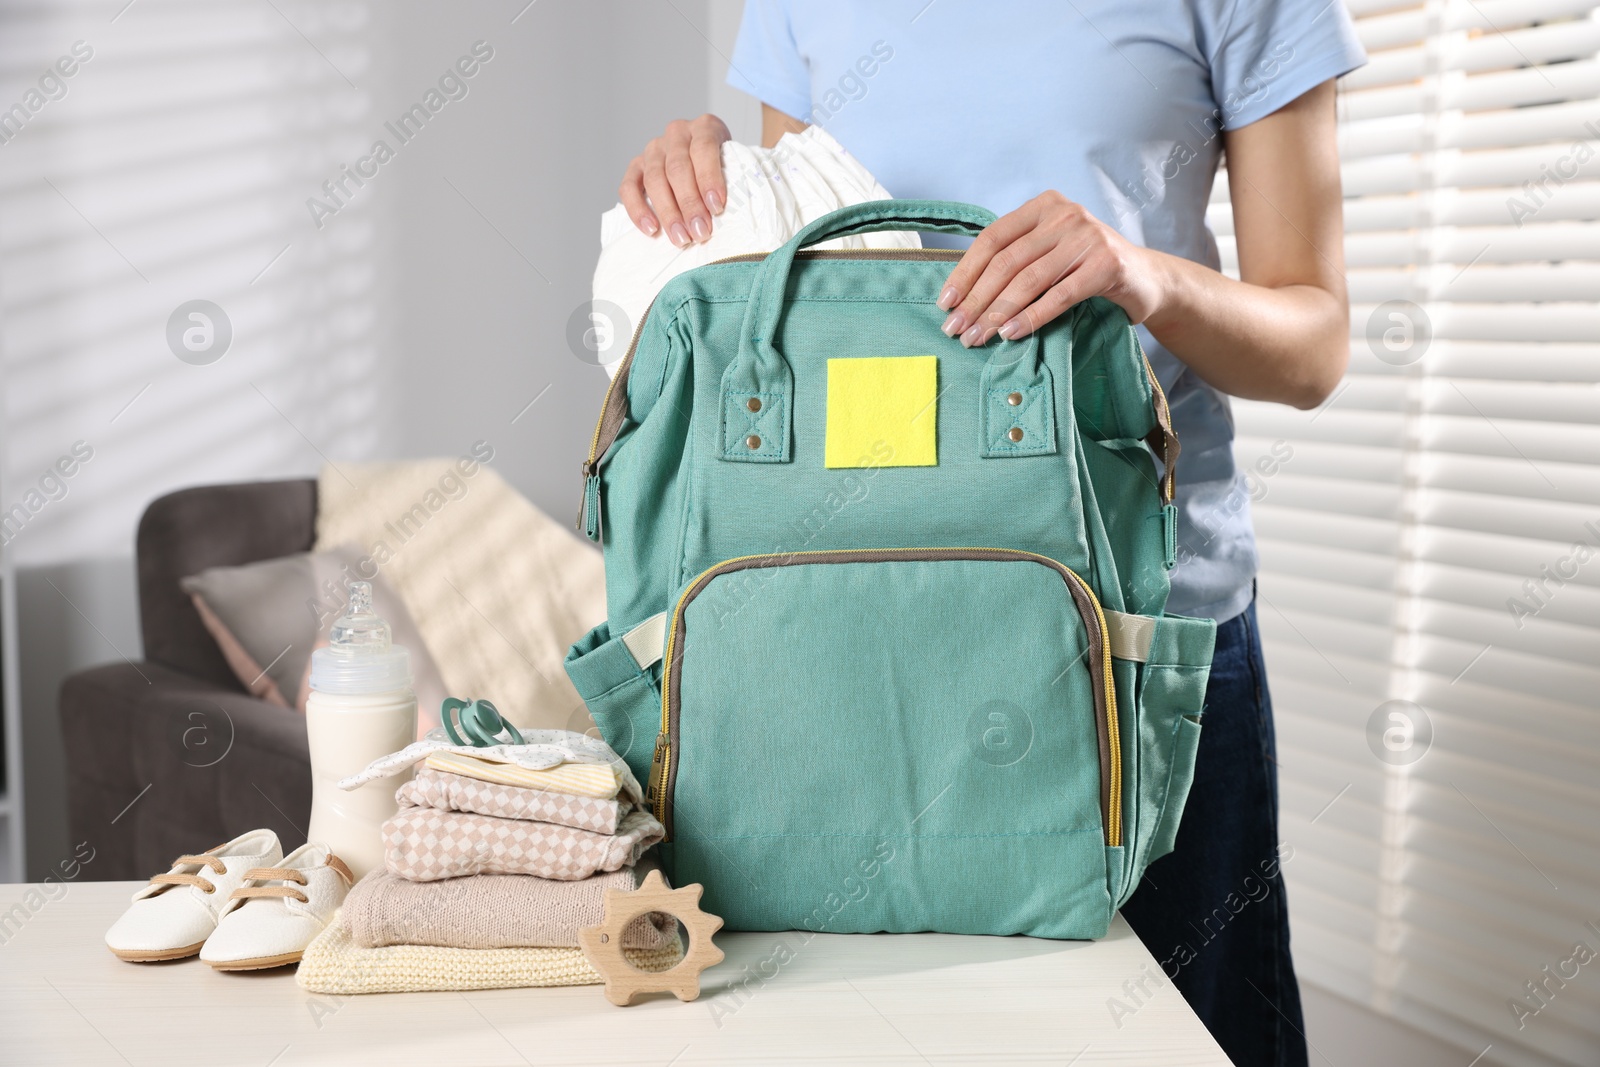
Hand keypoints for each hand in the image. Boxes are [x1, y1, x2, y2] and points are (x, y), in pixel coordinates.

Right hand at [619, 114, 730, 247]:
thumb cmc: (725, 167)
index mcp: (706, 127)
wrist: (704, 161)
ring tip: (681, 238)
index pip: (704, 148)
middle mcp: (677, 133)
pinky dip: (638, 209)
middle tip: (700, 232)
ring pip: (655, 179)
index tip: (717, 207)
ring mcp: (654, 149)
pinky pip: (629, 187)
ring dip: (668, 212)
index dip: (709, 178)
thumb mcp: (736, 164)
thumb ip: (737, 178)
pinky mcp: (636, 166)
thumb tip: (741, 214)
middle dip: (690, 203)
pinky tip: (651, 229)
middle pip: (678, 168)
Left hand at [936, 191, 1164, 346]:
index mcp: (1043, 206)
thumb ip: (1015, 259)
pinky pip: (1058, 296)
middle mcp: (1064, 215)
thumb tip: (961, 297)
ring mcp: (1087, 237)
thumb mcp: (1049, 251)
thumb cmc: (1086, 267)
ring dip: (997, 314)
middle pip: (1007, 262)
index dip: (965, 273)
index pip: (992, 239)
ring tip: (978, 337)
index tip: (945, 304)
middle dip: (976, 300)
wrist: (1145, 278)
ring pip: (1029, 280)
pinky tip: (1011, 334)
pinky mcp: (1105, 265)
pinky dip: (1031, 317)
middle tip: (956, 330)